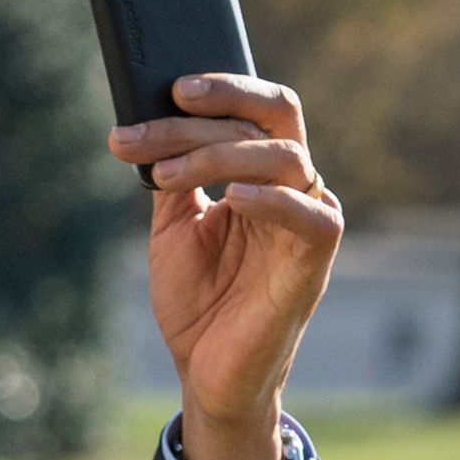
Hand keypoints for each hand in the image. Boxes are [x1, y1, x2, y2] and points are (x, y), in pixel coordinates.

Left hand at [105, 74, 341, 459]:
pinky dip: (270, 200)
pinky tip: (228, 197)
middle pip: (272, 117)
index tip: (164, 88)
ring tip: (165, 172)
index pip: (254, 110)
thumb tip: (145, 124)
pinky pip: (311, 216)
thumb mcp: (172, 228)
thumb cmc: (197, 300)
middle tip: (164, 106)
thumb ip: (171, 177)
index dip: (218, 90)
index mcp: (259, 174)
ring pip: (282, 157)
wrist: (205, 371)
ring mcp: (306, 222)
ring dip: (218, 154)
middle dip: (217, 106)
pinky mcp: (314, 262)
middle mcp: (291, 188)